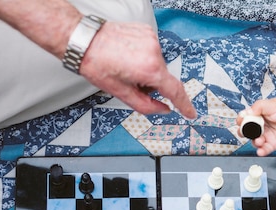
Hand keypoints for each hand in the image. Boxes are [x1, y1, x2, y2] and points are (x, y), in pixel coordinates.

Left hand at [80, 22, 196, 118]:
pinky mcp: (147, 31)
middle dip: (151, 84)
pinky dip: (144, 57)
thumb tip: (163, 110)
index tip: (190, 113)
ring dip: (147, 70)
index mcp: (149, 69)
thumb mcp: (121, 93)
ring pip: (157, 65)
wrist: (84, 40)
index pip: (175, 91)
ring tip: (126, 66)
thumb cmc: (97, 64)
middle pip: (163, 78)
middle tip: (131, 82)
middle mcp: (154, 52)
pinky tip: (128, 56)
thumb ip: (146, 106)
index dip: (184, 105)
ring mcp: (151, 39)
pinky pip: (152, 51)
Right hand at [237, 99, 275, 155]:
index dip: (241, 120)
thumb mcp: (273, 104)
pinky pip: (264, 149)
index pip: (245, 118)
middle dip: (244, 133)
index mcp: (259, 114)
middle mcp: (261, 126)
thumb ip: (259, 107)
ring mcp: (266, 136)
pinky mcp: (273, 144)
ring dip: (254, 142)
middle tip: (247, 132)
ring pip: (254, 141)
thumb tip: (248, 112)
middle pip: (247, 131)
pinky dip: (261, 151)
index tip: (242, 121)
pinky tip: (261, 151)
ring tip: (259, 140)